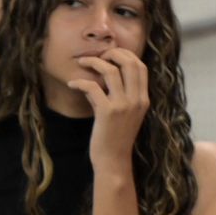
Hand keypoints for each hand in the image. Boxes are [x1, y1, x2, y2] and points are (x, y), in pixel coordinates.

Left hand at [70, 48, 149, 172]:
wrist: (113, 162)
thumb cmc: (116, 139)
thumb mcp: (126, 115)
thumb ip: (121, 96)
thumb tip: (102, 79)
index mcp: (143, 99)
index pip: (140, 66)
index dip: (126, 54)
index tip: (111, 54)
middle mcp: (136, 100)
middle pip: (129, 62)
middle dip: (112, 52)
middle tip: (98, 55)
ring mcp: (122, 105)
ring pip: (110, 70)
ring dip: (93, 62)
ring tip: (82, 62)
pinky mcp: (106, 112)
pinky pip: (92, 87)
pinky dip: (80, 81)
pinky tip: (72, 83)